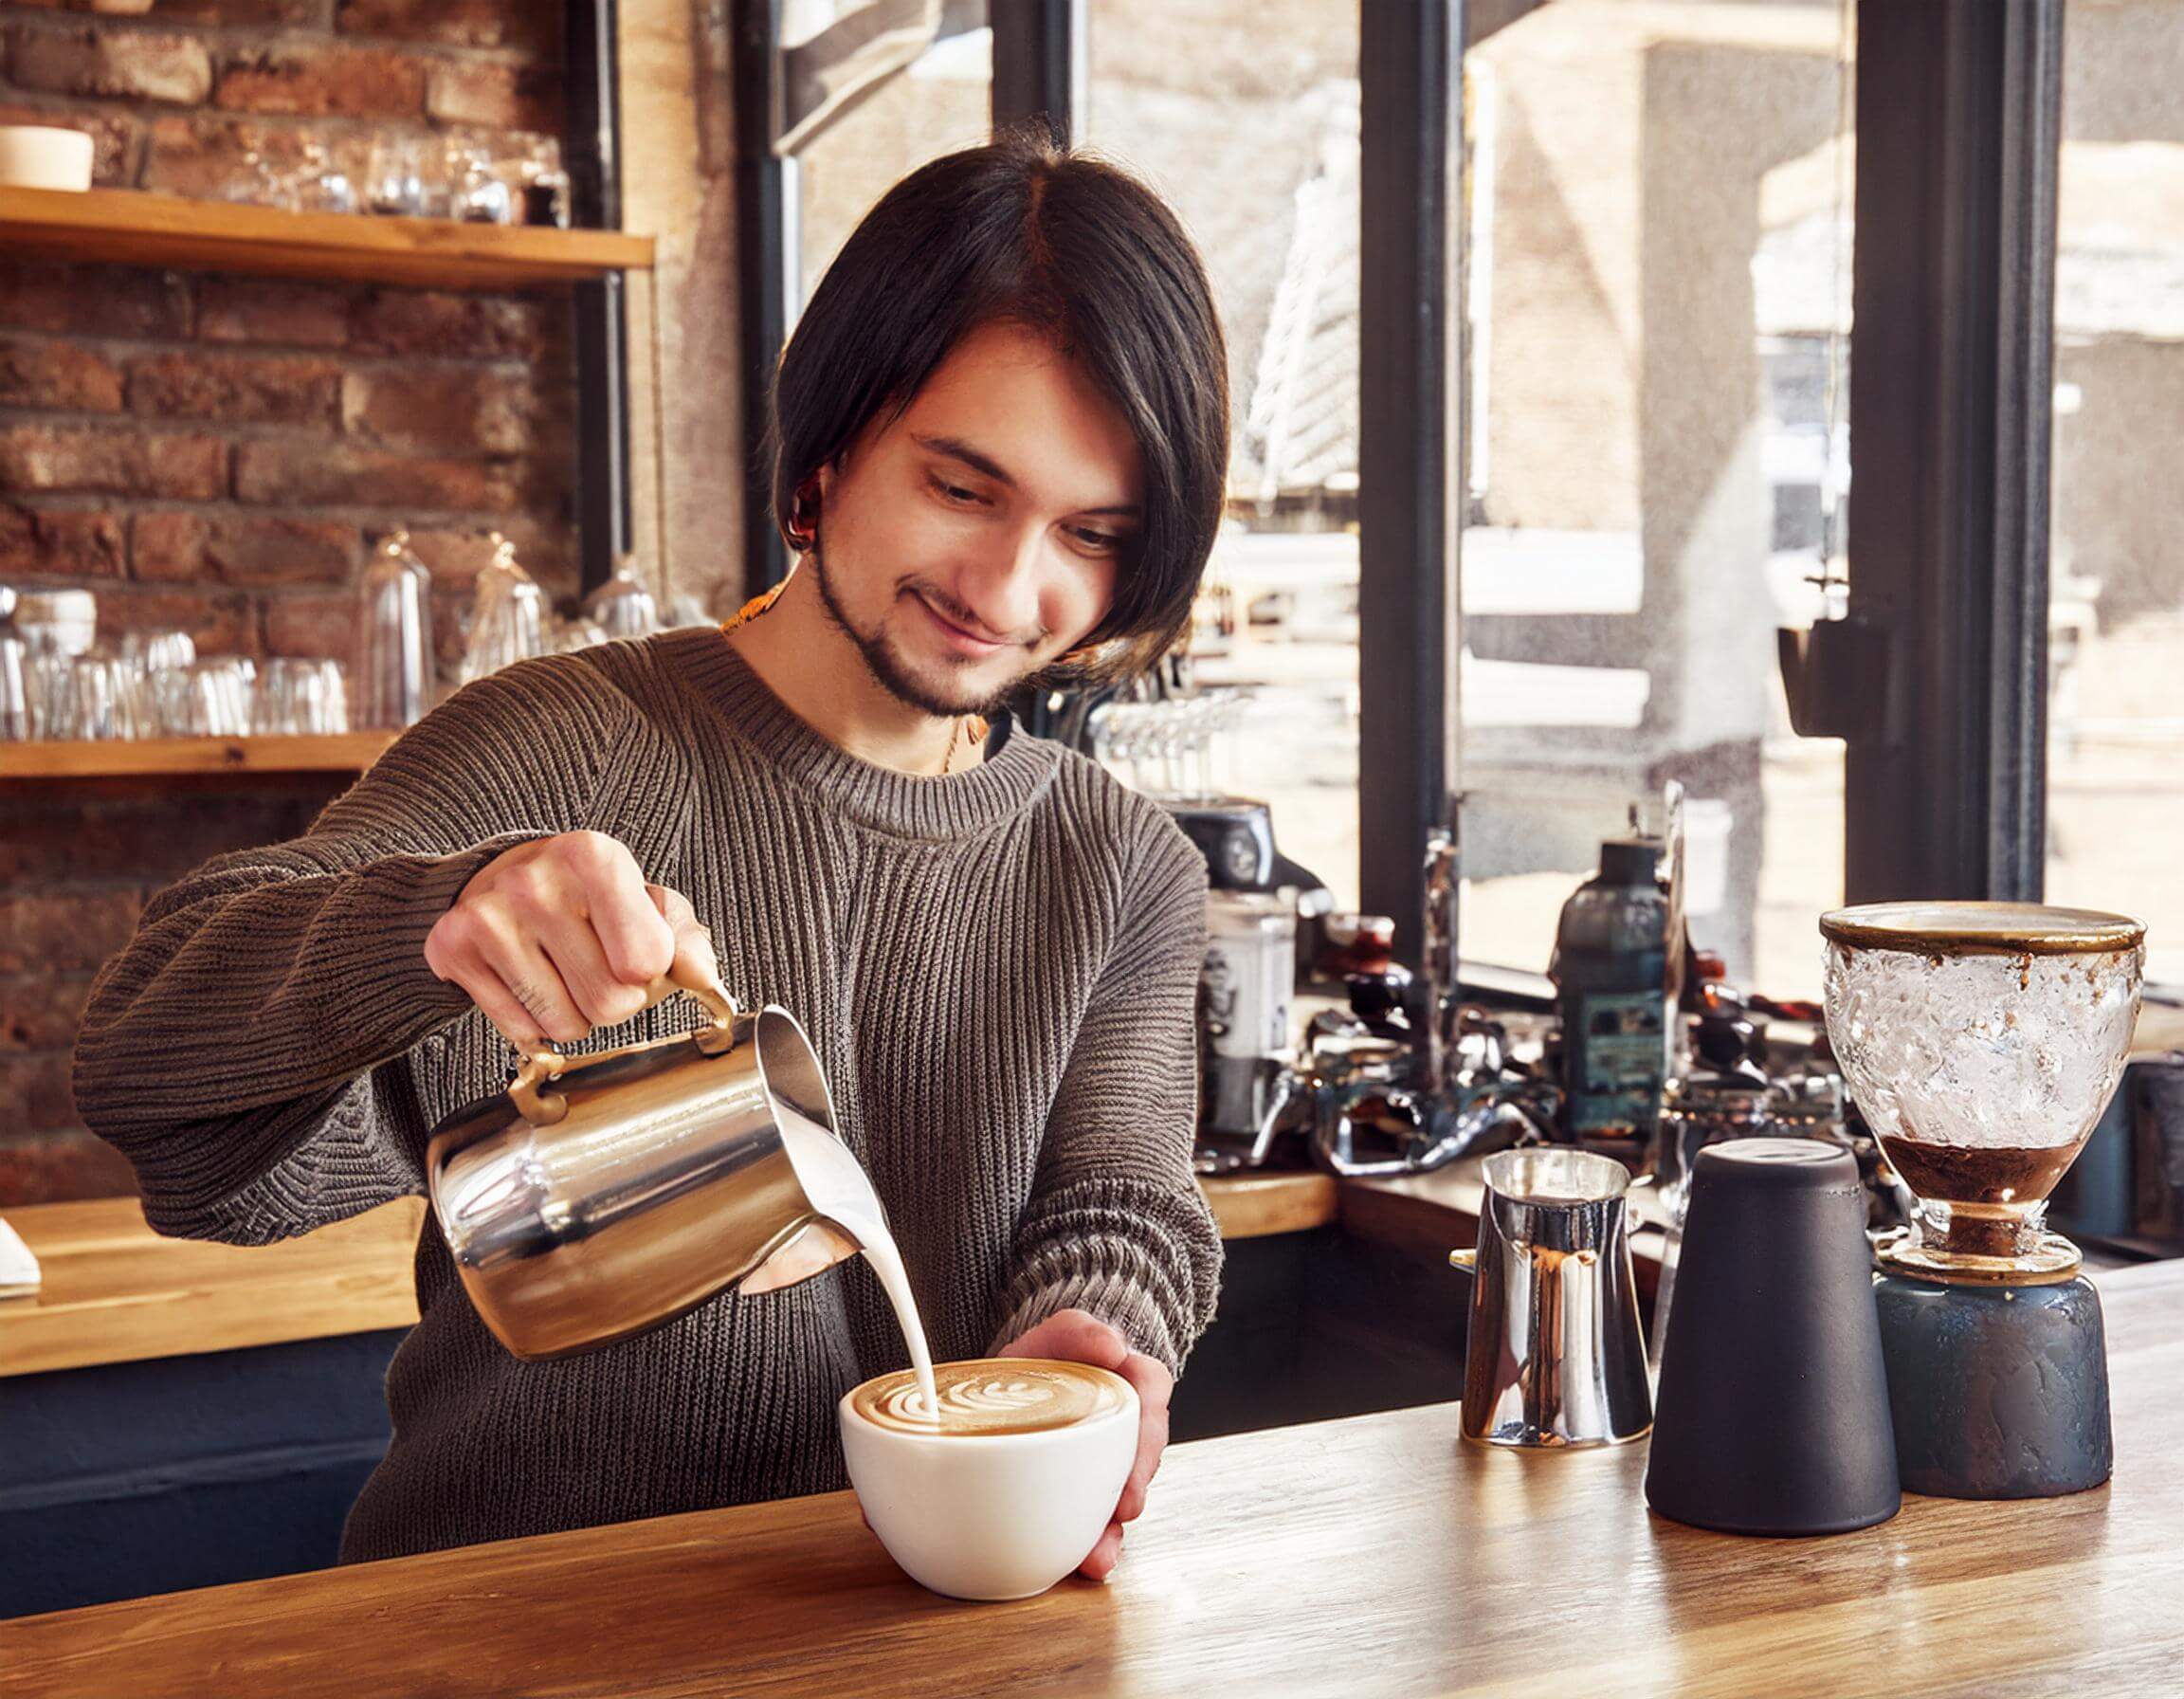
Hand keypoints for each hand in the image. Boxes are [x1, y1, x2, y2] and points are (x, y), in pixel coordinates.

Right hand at [424, 831, 719, 1049]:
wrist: (500, 878)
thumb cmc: (589, 898)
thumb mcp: (647, 904)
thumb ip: (685, 941)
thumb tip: (702, 976)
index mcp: (595, 858)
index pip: (647, 962)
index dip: (648, 972)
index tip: (631, 952)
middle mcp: (536, 881)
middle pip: (609, 1002)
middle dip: (613, 1001)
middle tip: (593, 968)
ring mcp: (489, 914)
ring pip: (564, 1025)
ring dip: (573, 1016)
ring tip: (559, 973)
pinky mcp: (452, 947)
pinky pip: (520, 1030)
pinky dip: (532, 1022)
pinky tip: (525, 981)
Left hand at [996, 1307, 1173, 1581]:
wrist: (1015, 1392)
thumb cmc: (1044, 1361)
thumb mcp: (1055, 1336)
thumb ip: (1079, 1330)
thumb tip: (1112, 1345)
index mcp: (1130, 1380)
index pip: (1153, 1391)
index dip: (1149, 1422)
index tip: (1138, 1448)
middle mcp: (1130, 1426)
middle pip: (1146, 1453)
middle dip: (1137, 1483)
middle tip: (1124, 1507)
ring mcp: (1113, 1464)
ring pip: (1126, 1496)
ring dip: (1116, 1528)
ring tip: (1100, 1553)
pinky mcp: (1092, 1495)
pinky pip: (1103, 1523)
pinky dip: (1099, 1545)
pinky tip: (1088, 1563)